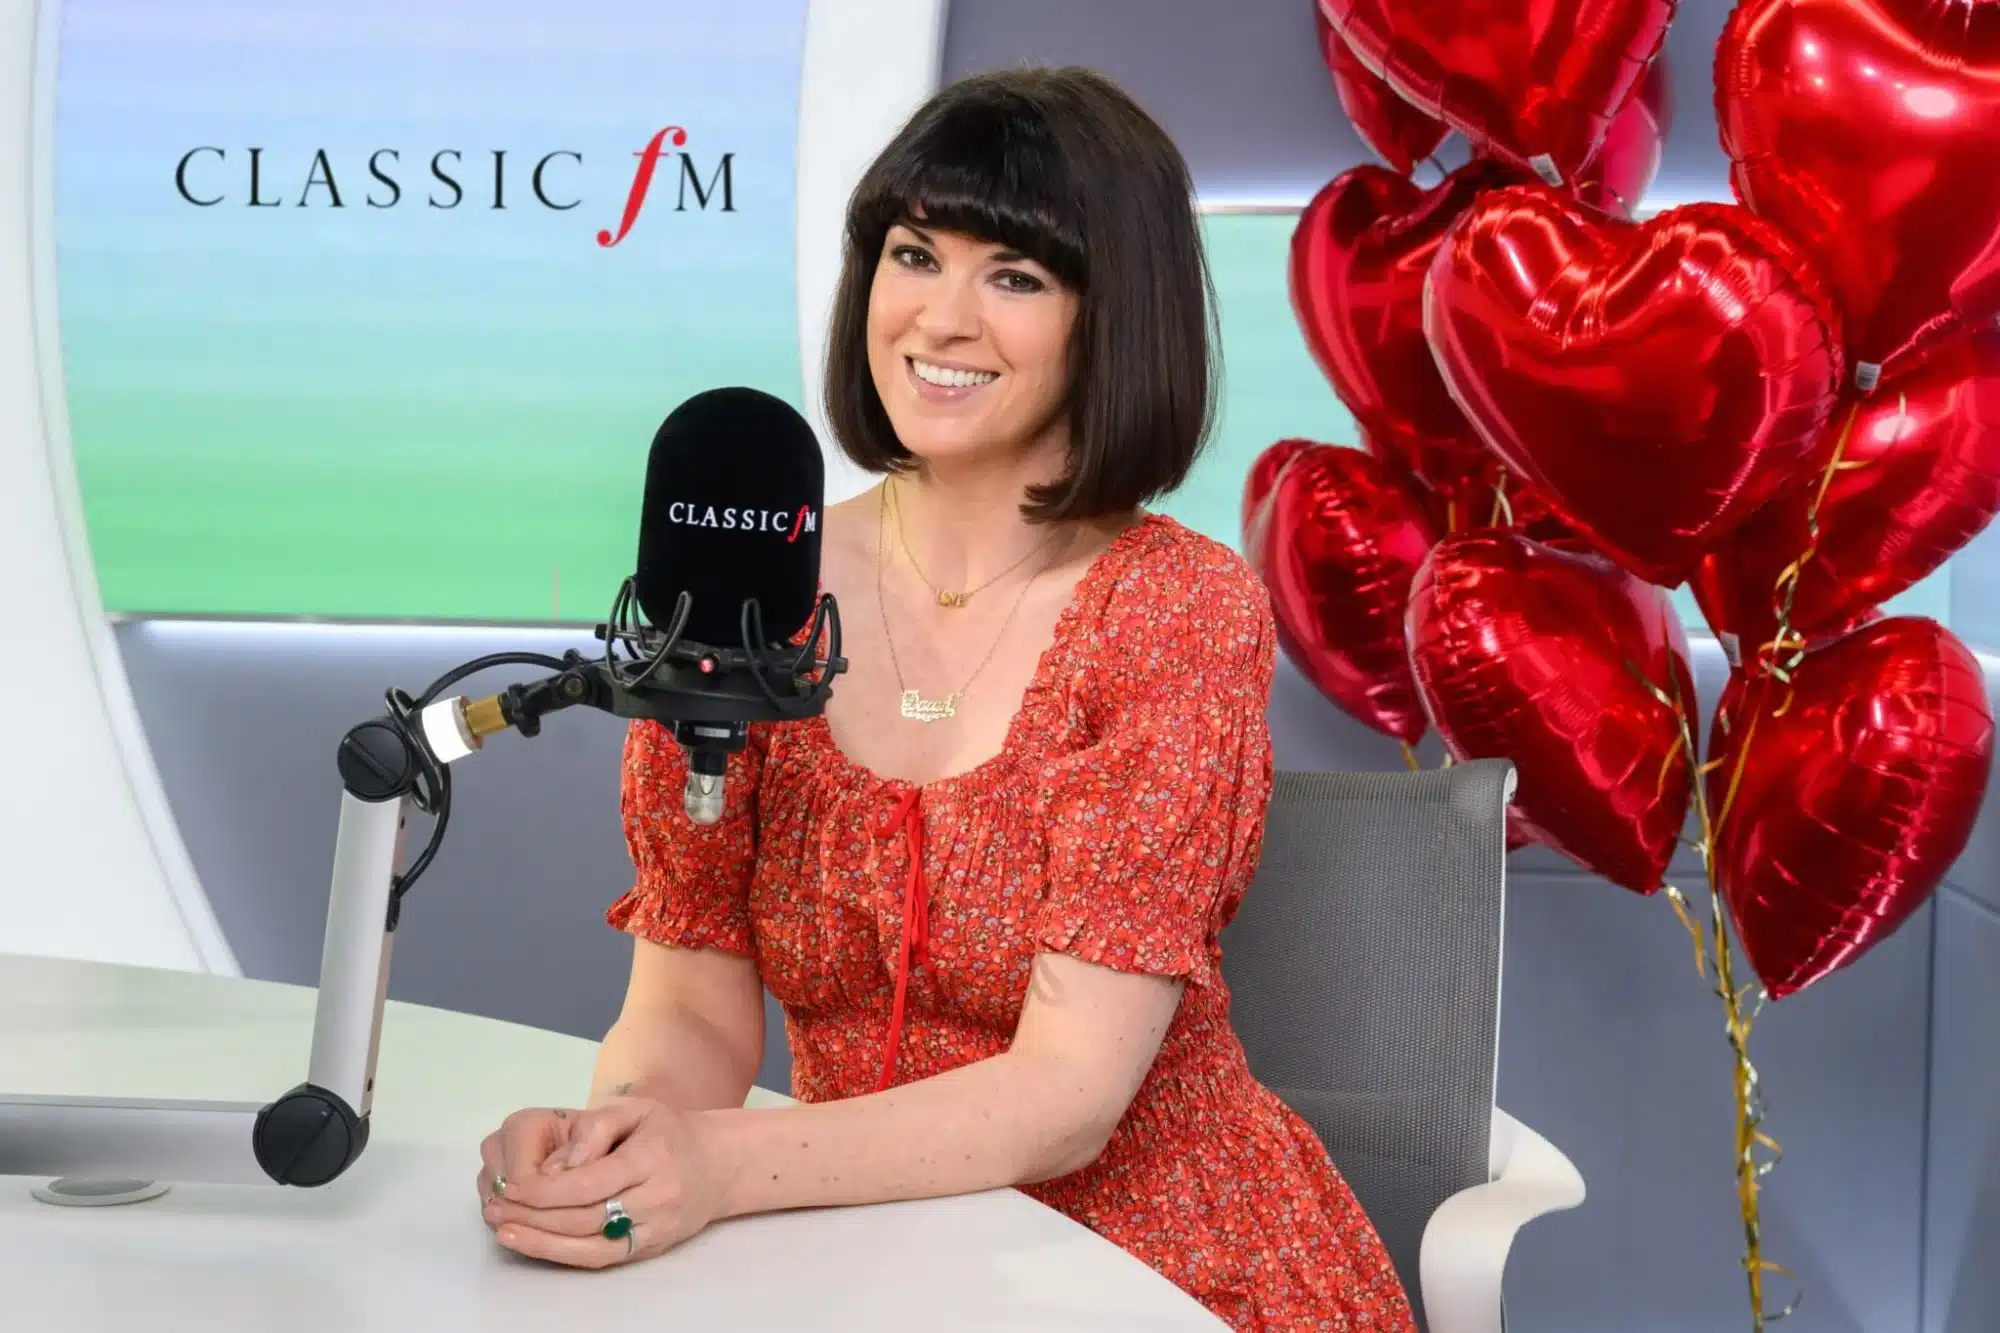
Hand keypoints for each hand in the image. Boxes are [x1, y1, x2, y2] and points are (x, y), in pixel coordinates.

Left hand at [480, 1096, 729, 1269]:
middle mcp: (658, 1198)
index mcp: (653, 1158)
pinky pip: (601, 1258)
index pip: (591, 1181)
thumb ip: (596, 1126)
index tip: (510, 1185)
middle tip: (494, 1207)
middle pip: (585, 1216)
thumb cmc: (669, 1131)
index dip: (547, 1189)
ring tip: (502, 1228)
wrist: (718, 1165)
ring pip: (590, 1244)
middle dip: (534, 1215)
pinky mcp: (650, 1249)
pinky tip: (531, 1244)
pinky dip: (561, 1255)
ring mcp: (655, 1229)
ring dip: (540, 1240)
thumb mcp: (637, 1108)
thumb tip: (560, 1163)